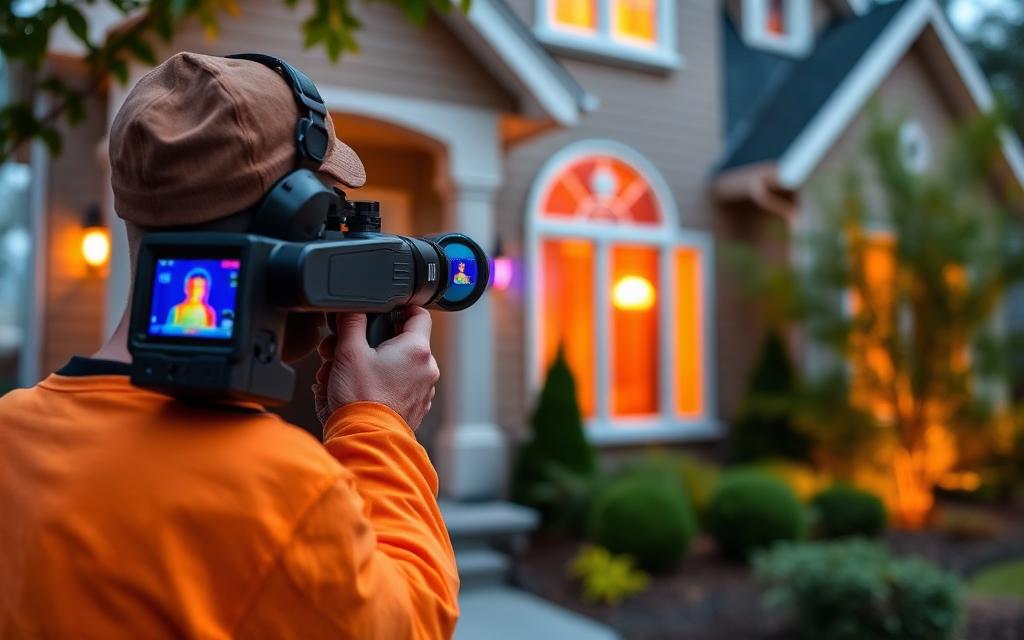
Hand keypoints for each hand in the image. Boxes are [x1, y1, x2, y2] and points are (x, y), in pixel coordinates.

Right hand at [313, 307, 439, 429]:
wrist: (365, 439)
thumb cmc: (360, 399)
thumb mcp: (349, 351)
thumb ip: (352, 322)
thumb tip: (353, 308)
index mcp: (417, 349)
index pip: (419, 313)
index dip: (400, 307)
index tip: (384, 311)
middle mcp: (426, 369)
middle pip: (401, 342)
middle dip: (370, 342)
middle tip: (344, 349)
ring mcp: (422, 390)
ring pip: (396, 365)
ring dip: (371, 364)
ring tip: (343, 373)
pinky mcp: (414, 407)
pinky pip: (397, 386)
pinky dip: (378, 383)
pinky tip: (355, 389)